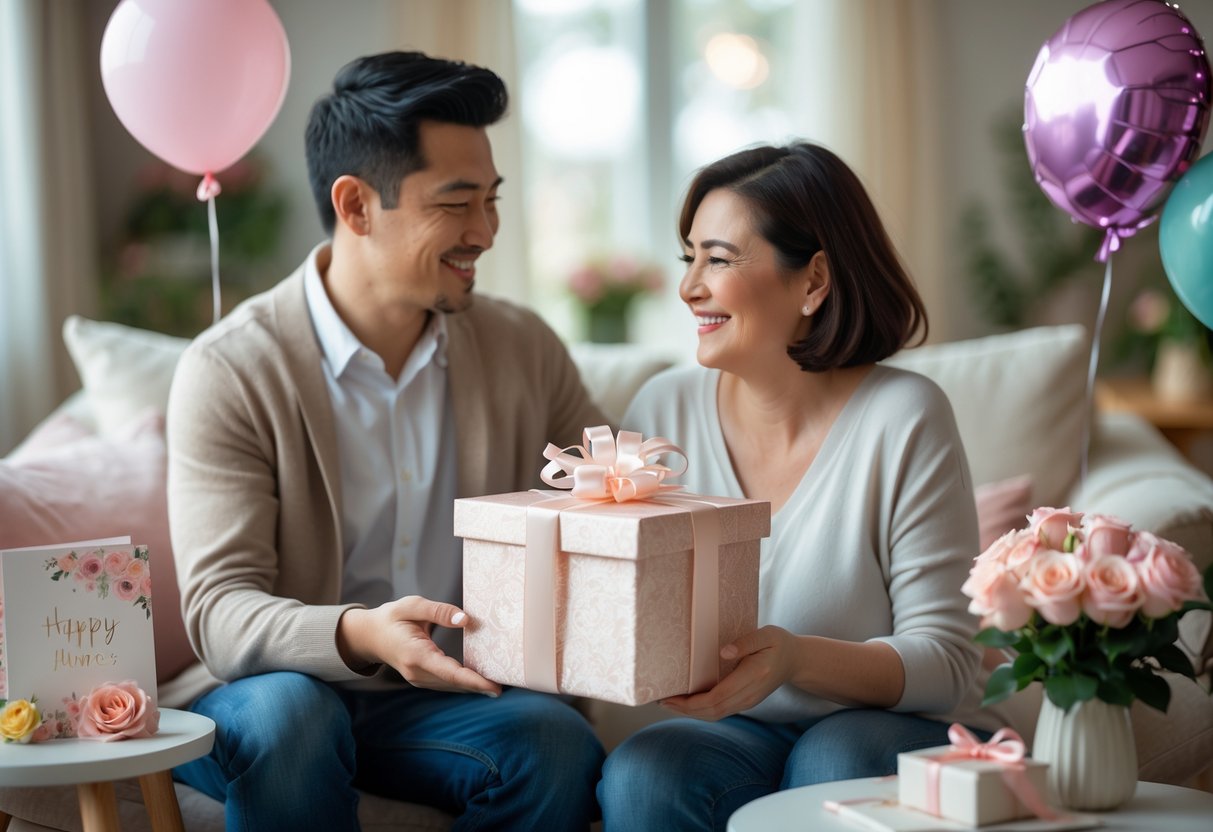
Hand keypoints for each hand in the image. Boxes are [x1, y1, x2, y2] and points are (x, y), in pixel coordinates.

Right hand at [337, 595, 501, 695]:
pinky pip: (447, 683)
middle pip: (454, 683)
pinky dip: (465, 682)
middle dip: (481, 685)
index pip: (449, 672)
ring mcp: (419, 679)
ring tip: (502, 683)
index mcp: (415, 654)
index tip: (494, 687)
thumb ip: (439, 611)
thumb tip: (466, 620)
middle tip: (510, 685)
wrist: (369, 635)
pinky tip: (483, 680)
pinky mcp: (422, 679)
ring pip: (452, 686)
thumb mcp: (412, 605)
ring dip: (475, 686)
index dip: (473, 680)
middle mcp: (417, 672)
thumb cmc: (392, 617)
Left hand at [660, 625, 795, 720]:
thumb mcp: (767, 635)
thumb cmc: (779, 643)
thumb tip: (724, 652)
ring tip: (668, 703)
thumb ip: (746, 642)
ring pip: (715, 714)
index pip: (717, 697)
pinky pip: (720, 711)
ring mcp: (748, 701)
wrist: (796, 661)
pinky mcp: (745, 702)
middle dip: (685, 710)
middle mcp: (749, 694)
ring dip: (691, 712)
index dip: (692, 702)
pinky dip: (701, 710)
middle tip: (660, 701)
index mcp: (753, 677)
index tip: (671, 697)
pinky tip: (687, 702)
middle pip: (713, 711)